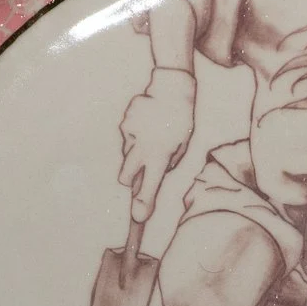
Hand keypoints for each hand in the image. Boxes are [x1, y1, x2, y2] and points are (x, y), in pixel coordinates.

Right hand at [117, 69, 194, 220]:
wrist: (172, 89)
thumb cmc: (182, 121)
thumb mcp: (182, 147)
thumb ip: (166, 166)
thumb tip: (154, 180)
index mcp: (159, 156)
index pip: (148, 187)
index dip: (142, 204)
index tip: (138, 217)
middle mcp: (141, 147)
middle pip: (124, 178)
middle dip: (130, 180)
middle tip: (141, 170)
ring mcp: (130, 135)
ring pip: (126, 155)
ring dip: (136, 153)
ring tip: (151, 136)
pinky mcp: (124, 122)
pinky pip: (127, 136)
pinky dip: (135, 135)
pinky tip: (146, 123)